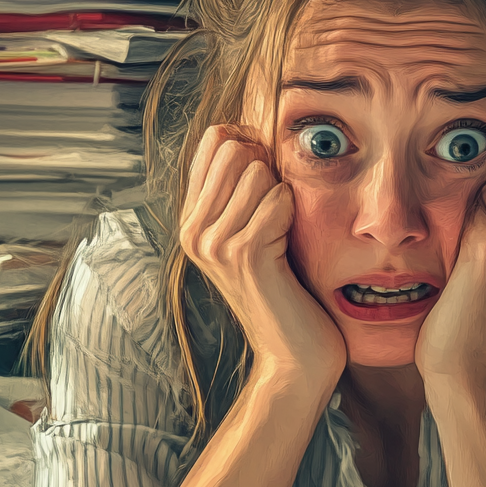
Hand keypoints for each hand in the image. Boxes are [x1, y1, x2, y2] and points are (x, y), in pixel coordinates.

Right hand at [180, 126, 345, 393]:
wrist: (294, 353)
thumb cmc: (286, 291)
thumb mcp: (256, 234)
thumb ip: (243, 191)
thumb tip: (250, 133)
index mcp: (191, 220)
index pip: (214, 140)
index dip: (253, 143)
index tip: (273, 177)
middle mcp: (192, 230)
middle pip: (233, 148)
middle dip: (269, 167)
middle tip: (280, 211)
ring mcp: (213, 243)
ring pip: (258, 171)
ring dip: (283, 196)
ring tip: (283, 236)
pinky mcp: (243, 254)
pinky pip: (278, 199)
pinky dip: (293, 214)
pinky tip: (289, 245)